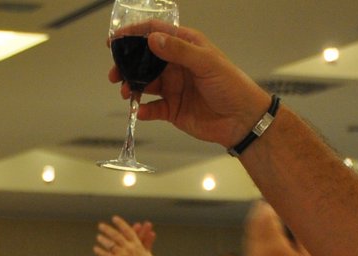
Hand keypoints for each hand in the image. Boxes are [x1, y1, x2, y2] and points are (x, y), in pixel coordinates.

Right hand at [115, 25, 274, 148]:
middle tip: (115, 73)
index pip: (156, 33)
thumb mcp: (206, 62)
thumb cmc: (232, 86)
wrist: (242, 120)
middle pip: (144, 61)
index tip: (115, 40)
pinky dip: (142, 109)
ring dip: (131, 87)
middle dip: (127, 65)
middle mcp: (176, 65)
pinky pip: (151, 108)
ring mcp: (173, 87)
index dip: (134, 34)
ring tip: (125, 91)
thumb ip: (178, 50)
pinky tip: (139, 110)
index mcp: (186, 46)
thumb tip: (152, 39)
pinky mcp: (172, 109)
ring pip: (144, 84)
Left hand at [244, 202, 318, 255]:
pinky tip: (264, 238)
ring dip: (256, 225)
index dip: (271, 205)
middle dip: (261, 212)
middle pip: (254, 224)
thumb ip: (302, 236)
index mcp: (273, 248)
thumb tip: (298, 217)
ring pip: (250, 236)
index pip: (266, 217)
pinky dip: (255, 239)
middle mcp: (257, 253)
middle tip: (267, 202)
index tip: (277, 196)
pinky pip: (250, 249)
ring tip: (265, 215)